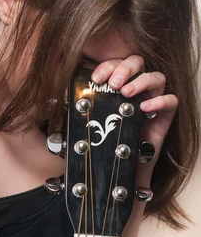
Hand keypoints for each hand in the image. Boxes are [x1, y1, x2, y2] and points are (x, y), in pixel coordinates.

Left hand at [86, 55, 177, 187]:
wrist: (120, 173)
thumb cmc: (104, 146)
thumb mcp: (86, 124)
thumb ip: (78, 109)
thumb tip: (65, 95)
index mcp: (118, 87)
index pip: (116, 65)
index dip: (107, 66)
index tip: (96, 78)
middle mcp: (136, 90)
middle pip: (138, 63)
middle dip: (124, 69)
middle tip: (112, 84)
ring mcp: (152, 102)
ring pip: (157, 77)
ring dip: (141, 81)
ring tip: (126, 93)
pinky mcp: (164, 118)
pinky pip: (171, 101)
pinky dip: (160, 100)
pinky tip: (145, 108)